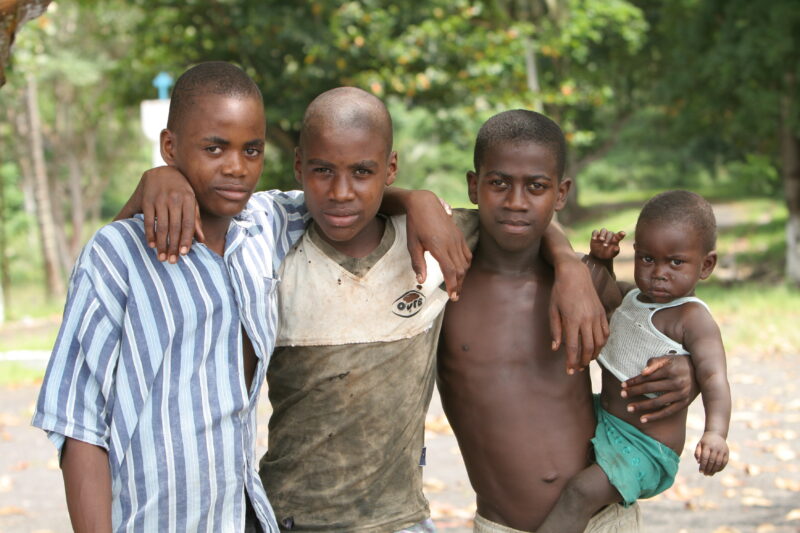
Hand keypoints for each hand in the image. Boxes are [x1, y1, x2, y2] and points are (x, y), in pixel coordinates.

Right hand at [140, 166, 203, 262]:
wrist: (162, 172)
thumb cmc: (180, 191)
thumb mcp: (191, 202)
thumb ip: (196, 220)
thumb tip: (202, 240)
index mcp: (188, 199)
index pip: (188, 223)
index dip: (187, 239)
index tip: (184, 253)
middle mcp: (174, 199)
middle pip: (175, 227)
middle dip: (173, 246)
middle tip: (172, 261)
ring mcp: (160, 199)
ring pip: (162, 226)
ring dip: (162, 244)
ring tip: (161, 257)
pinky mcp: (147, 200)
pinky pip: (149, 220)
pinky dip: (150, 234)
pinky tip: (152, 245)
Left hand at [405, 191, 470, 300]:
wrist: (425, 203)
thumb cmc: (415, 224)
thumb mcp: (412, 245)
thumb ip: (418, 264)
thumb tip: (421, 281)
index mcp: (439, 247)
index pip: (450, 271)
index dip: (453, 285)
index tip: (452, 296)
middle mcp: (451, 243)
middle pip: (460, 269)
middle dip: (459, 284)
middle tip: (455, 296)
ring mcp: (457, 238)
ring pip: (465, 263)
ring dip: (463, 276)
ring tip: (457, 285)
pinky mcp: (459, 235)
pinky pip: (467, 253)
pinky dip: (466, 264)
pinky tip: (461, 270)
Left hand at [549, 258, 608, 372]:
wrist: (575, 274)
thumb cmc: (560, 292)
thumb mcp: (552, 310)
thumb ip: (555, 330)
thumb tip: (556, 349)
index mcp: (572, 320)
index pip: (573, 347)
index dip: (572, 362)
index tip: (569, 371)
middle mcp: (587, 319)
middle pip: (589, 348)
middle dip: (584, 361)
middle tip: (578, 368)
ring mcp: (596, 316)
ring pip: (599, 342)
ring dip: (594, 354)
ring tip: (587, 360)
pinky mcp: (602, 313)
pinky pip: (605, 333)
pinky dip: (602, 343)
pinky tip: (596, 347)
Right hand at [589, 228, 624, 260]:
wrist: (599, 255)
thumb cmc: (608, 253)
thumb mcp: (612, 254)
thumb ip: (615, 251)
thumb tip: (617, 248)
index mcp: (616, 239)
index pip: (619, 235)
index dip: (621, 234)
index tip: (623, 234)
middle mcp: (610, 235)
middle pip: (610, 233)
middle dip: (608, 239)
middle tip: (605, 245)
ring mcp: (603, 234)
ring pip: (603, 230)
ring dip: (602, 234)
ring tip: (601, 239)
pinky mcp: (596, 235)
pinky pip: (595, 231)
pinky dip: (595, 234)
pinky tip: (594, 238)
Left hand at [621, 355, 698, 422]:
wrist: (700, 372)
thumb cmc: (678, 363)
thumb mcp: (667, 358)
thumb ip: (654, 362)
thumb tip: (642, 372)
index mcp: (670, 370)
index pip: (647, 377)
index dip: (634, 381)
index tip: (622, 385)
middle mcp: (676, 382)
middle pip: (650, 389)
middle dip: (634, 392)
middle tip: (622, 395)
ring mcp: (681, 394)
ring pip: (657, 402)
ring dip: (641, 406)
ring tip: (629, 408)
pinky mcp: (684, 403)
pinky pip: (667, 412)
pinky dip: (655, 416)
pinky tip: (642, 419)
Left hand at [695, 432, 728, 474]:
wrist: (716, 434)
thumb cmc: (705, 441)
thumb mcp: (699, 444)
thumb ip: (697, 453)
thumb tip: (698, 462)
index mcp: (707, 445)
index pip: (705, 457)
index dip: (703, 465)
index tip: (700, 471)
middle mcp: (715, 448)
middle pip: (712, 461)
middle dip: (708, 469)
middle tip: (705, 474)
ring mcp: (722, 450)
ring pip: (719, 463)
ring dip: (714, 470)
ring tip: (710, 474)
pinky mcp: (727, 452)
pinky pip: (724, 462)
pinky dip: (720, 468)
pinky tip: (716, 471)